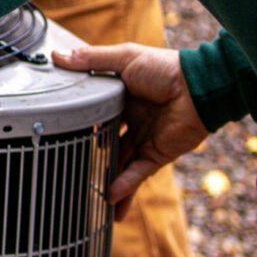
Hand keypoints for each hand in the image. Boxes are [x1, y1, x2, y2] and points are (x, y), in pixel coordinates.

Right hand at [52, 43, 209, 212]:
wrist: (198, 87)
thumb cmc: (165, 69)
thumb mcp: (124, 58)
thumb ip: (91, 60)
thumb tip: (58, 57)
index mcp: (123, 98)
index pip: (97, 113)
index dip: (82, 123)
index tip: (62, 132)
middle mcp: (133, 120)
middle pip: (108, 142)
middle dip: (94, 157)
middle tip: (74, 169)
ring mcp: (145, 139)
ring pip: (121, 164)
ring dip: (109, 181)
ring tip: (92, 198)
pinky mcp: (157, 154)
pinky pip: (137, 173)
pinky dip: (125, 185)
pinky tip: (111, 196)